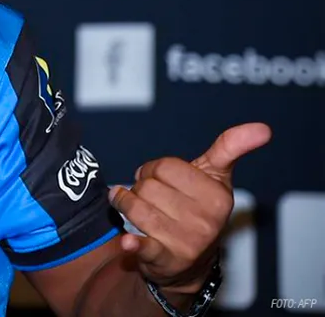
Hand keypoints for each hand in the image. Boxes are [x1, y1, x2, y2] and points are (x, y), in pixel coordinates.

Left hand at [109, 122, 270, 293]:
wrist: (188, 262)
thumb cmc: (198, 209)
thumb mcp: (215, 177)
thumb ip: (230, 148)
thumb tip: (262, 128)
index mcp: (218, 197)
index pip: (165, 166)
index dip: (155, 169)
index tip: (160, 176)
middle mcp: (205, 221)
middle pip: (147, 185)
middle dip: (142, 187)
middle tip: (153, 197)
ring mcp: (186, 242)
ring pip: (135, 206)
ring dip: (127, 204)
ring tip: (138, 210)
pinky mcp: (165, 259)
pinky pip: (145, 247)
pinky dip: (134, 245)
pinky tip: (128, 242)